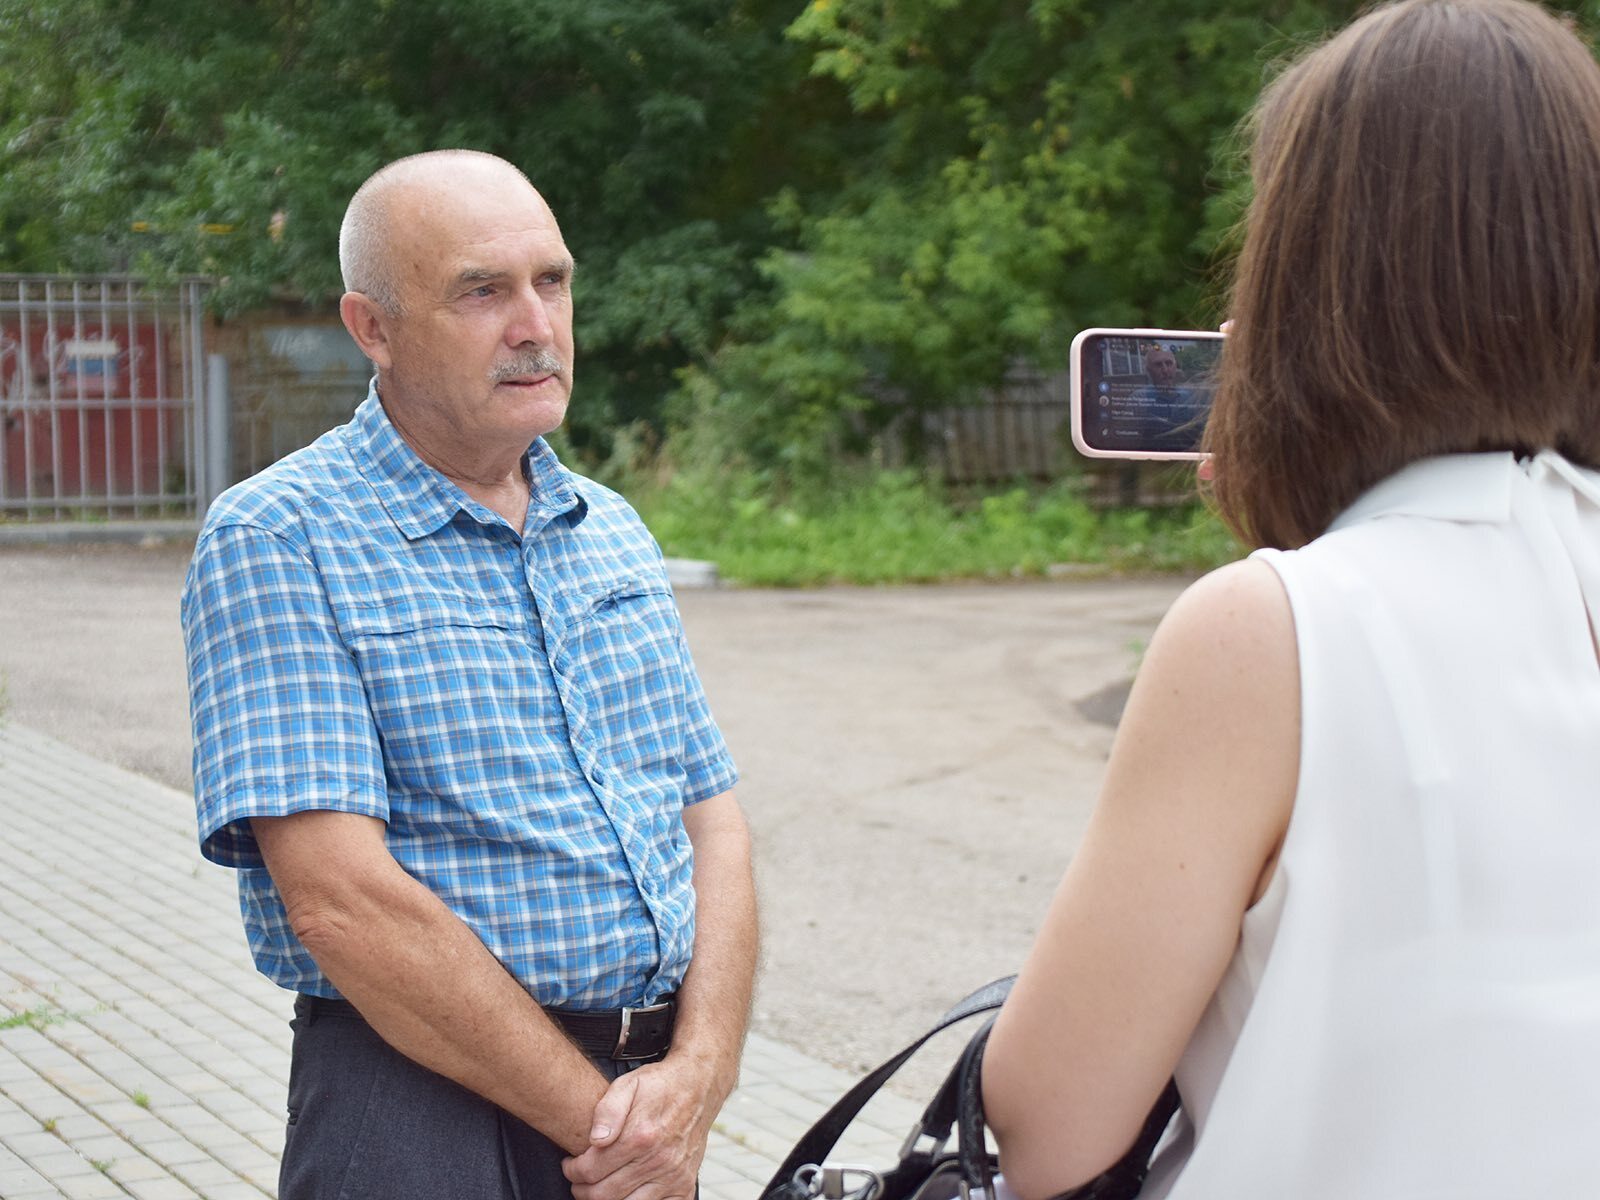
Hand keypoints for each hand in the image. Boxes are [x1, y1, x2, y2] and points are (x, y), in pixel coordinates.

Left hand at [561, 1055, 725, 1199]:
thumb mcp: (628, 1084)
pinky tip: (626, 1192)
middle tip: (579, 1179)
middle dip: (582, 1189)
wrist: (697, 1087)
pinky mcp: (684, 1186)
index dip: (572, 1171)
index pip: (590, 1170)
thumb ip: (607, 1110)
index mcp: (640, 1136)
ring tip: (598, 1186)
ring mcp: (674, 1176)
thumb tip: (596, 1139)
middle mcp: (659, 1160)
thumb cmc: (658, 1085)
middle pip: (604, 1194)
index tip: (570, 1164)